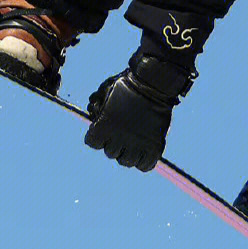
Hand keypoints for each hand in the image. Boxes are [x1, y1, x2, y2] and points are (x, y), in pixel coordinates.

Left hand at [85, 51, 195, 172]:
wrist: (154, 83)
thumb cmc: (128, 84)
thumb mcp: (106, 89)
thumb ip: (96, 104)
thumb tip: (92, 114)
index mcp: (105, 125)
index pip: (92, 142)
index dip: (96, 136)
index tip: (102, 129)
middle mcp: (119, 138)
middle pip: (110, 152)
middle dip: (113, 143)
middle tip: (120, 133)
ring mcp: (138, 143)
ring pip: (126, 161)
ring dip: (127, 153)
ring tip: (132, 143)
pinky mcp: (154, 146)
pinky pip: (145, 165)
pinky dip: (143, 162)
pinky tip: (143, 152)